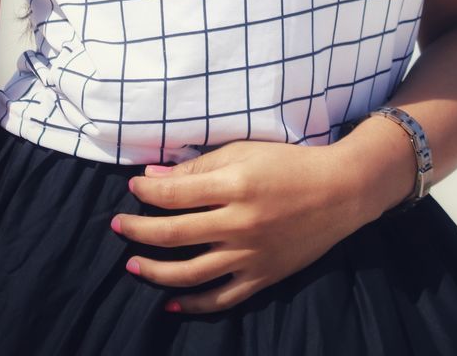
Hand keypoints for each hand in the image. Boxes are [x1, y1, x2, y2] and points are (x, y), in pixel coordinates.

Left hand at [110, 138, 365, 313]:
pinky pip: (221, 298)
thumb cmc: (289, 164)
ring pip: (191, 273)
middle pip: (175, 233)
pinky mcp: (262, 277)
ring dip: (155, 271)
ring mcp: (250, 254)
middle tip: (117, 225)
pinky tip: (169, 302)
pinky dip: (192, 305)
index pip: (175, 193)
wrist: (339, 192)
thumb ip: (200, 167)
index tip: (131, 188)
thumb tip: (154, 177)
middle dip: (138, 230)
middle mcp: (240, 223)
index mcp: (235, 184)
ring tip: (133, 265)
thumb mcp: (245, 152)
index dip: (146, 192)